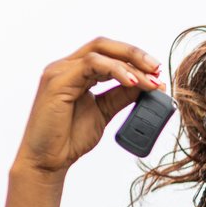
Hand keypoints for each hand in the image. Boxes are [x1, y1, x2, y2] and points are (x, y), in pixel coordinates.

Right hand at [15, 37, 164, 177]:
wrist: (48, 160)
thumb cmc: (70, 138)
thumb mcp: (104, 112)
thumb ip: (120, 96)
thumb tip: (146, 85)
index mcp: (76, 72)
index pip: (108, 54)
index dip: (134, 60)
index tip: (157, 74)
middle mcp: (66, 66)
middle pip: (104, 46)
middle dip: (134, 54)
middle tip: (158, 69)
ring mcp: (59, 71)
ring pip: (99, 52)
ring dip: (129, 64)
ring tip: (149, 81)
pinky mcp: (57, 80)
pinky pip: (91, 65)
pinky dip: (115, 70)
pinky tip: (132, 83)